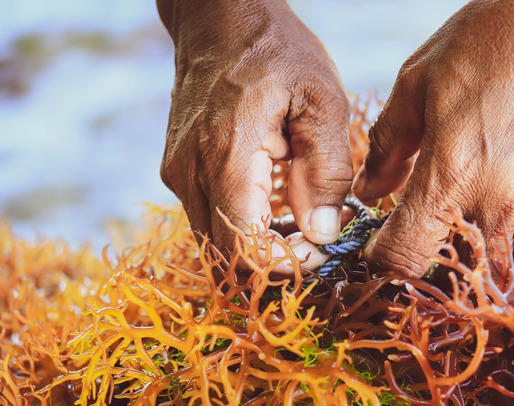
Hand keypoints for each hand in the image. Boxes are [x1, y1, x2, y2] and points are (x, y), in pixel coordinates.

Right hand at [157, 0, 351, 272]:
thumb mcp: (321, 102)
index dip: (286, 263)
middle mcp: (190, 172)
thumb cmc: (277, 52)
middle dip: (276, 260)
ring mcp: (178, 173)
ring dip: (261, 244)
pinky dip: (246, 225)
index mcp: (226, 156)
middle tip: (318, 241)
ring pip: (217, 241)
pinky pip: (211, 217)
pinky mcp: (179, 170)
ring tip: (304, 220)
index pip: (244, 247)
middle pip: (227, 254)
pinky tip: (279, 204)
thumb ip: (325, 172)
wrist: (220, 18)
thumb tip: (323, 233)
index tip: (322, 252)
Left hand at [353, 0, 513, 276]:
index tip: (376, 246)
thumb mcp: (419, 82)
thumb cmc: (492, 40)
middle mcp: (495, 203)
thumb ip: (388, 146)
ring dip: (465, 256)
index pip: (405, 258)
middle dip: (424, 265)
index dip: (381, 261)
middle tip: (410, 237)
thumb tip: (369, 190)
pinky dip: (501, 241)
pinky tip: (487, 212)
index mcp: (450, 176)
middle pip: (451, 274)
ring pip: (492, 264)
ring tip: (447, 224)